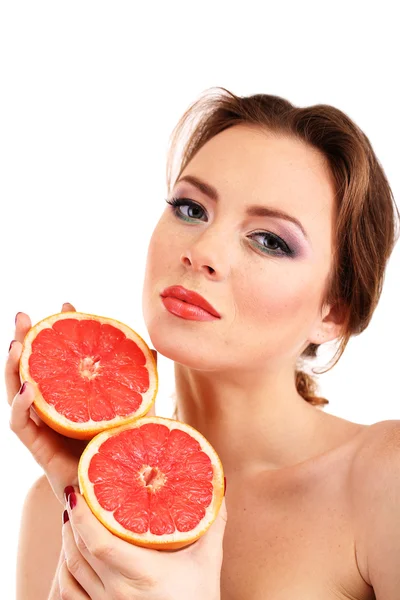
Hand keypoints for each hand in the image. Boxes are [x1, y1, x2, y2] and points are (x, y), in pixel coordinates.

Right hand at [5, 303, 156, 504]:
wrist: (119, 494)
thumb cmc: (127, 449)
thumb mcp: (138, 408)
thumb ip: (143, 381)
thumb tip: (155, 349)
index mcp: (76, 394)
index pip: (64, 355)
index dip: (64, 330)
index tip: (68, 305)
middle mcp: (57, 406)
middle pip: (34, 368)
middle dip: (27, 340)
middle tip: (24, 316)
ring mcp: (45, 427)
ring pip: (18, 392)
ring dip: (14, 367)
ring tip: (16, 343)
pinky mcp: (39, 449)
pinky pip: (21, 425)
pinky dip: (21, 406)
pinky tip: (29, 388)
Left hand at [59, 487, 226, 599]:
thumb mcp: (209, 561)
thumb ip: (213, 521)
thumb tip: (219, 481)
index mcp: (142, 574)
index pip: (99, 544)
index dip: (83, 517)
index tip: (77, 492)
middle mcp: (118, 593)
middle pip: (80, 552)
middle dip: (73, 521)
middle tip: (77, 495)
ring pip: (71, 571)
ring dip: (66, 543)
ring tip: (72, 518)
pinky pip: (70, 593)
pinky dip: (65, 570)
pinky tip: (70, 554)